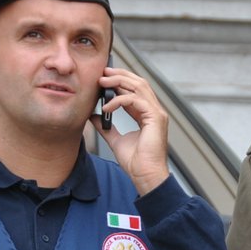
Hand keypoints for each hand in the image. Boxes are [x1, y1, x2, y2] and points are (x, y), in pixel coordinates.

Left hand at [95, 66, 169, 195]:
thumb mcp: (115, 140)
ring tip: (103, 82)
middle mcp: (154, 111)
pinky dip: (119, 101)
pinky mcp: (155, 118)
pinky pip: (135, 101)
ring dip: (119, 81)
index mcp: (146, 114)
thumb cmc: (136, 163)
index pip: (135, 90)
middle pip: (139, 83)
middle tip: (103, 73)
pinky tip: (106, 107)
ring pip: (139, 87)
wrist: (145, 176)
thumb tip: (93, 116)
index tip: (104, 77)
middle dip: (120, 75)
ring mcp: (157, 113)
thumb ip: (106, 127)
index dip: (120, 80)